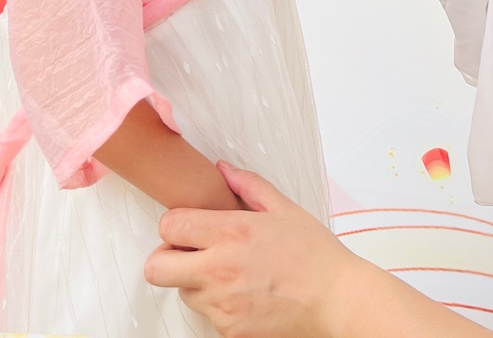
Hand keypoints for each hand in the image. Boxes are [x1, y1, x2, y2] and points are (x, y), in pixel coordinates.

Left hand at [144, 162, 366, 337]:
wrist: (337, 301)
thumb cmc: (315, 256)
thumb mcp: (284, 209)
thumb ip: (248, 185)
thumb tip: (222, 170)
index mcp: (232, 233)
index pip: (169, 227)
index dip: (174, 225)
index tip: (188, 228)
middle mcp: (220, 269)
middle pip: (156, 268)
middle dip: (165, 258)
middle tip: (188, 254)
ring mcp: (222, 304)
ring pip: (182, 292)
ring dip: (194, 282)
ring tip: (227, 274)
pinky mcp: (229, 329)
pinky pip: (206, 315)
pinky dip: (217, 305)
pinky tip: (243, 294)